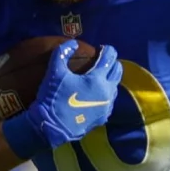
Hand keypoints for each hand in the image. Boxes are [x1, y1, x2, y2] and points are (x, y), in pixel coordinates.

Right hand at [5, 41, 122, 152]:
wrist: (52, 127)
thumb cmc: (54, 98)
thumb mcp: (54, 73)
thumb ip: (62, 53)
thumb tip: (72, 42)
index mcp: (97, 79)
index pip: (109, 58)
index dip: (108, 50)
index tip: (103, 48)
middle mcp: (107, 92)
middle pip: (117, 72)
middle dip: (113, 63)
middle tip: (104, 60)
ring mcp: (106, 106)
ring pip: (115, 87)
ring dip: (111, 79)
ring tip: (102, 75)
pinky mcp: (102, 117)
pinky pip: (110, 101)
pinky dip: (107, 93)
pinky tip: (98, 93)